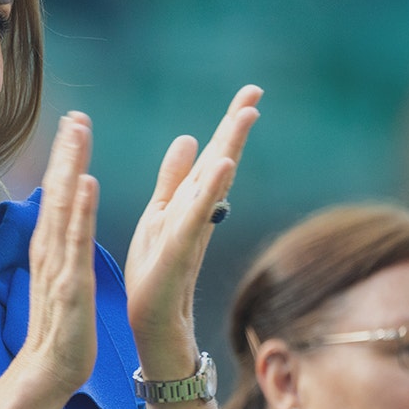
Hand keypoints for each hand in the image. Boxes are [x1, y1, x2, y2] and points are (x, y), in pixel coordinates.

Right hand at [20, 112, 100, 392]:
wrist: (48, 369)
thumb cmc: (59, 328)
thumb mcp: (59, 278)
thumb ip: (60, 250)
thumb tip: (62, 226)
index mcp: (51, 248)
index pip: (57, 194)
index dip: (65, 159)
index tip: (74, 125)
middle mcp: (50, 249)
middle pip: (56, 190)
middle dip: (66, 151)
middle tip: (76, 114)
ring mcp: (58, 264)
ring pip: (63, 205)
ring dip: (71, 165)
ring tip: (79, 131)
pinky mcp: (70, 283)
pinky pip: (75, 240)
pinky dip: (80, 209)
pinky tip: (86, 182)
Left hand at [124, 85, 261, 358]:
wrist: (153, 317)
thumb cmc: (156, 268)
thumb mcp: (161, 213)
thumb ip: (174, 178)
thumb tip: (189, 138)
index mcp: (191, 200)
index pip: (215, 155)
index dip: (230, 124)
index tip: (251, 91)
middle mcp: (197, 211)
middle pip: (221, 162)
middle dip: (236, 127)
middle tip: (255, 92)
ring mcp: (191, 229)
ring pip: (214, 184)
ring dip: (229, 148)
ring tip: (245, 116)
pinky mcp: (179, 249)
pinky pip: (196, 215)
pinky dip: (210, 192)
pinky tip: (222, 167)